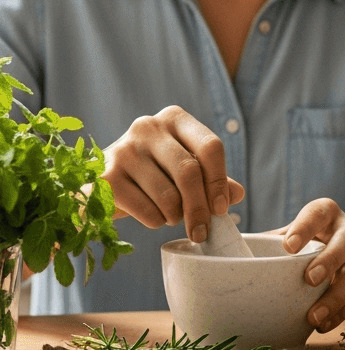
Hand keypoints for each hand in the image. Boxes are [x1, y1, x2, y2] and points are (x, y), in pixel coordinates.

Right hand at [102, 105, 244, 242]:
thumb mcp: (185, 169)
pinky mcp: (106, 178)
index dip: (219, 181)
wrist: (101, 184)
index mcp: (175, 118)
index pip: (210, 146)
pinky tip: (151, 215)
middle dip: (200, 208)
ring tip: (171, 215)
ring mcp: (124, 150)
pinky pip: (146, 210)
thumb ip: (213, 179)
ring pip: (168, 195)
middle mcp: (148, 127)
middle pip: (189, 172)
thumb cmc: (152, 174)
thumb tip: (237, 194)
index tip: (222, 208)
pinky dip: (156, 221)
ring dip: (176, 215)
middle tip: (202, 231)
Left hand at [280, 199, 344, 332]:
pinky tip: (324, 324)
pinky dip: (342, 313)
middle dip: (329, 260)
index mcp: (327, 213)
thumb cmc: (312, 241)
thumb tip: (225, 255)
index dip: (305, 228)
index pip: (318, 213)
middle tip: (308, 279)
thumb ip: (270, 242)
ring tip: (314, 317)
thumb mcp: (295, 233)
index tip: (288, 247)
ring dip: (336, 297)